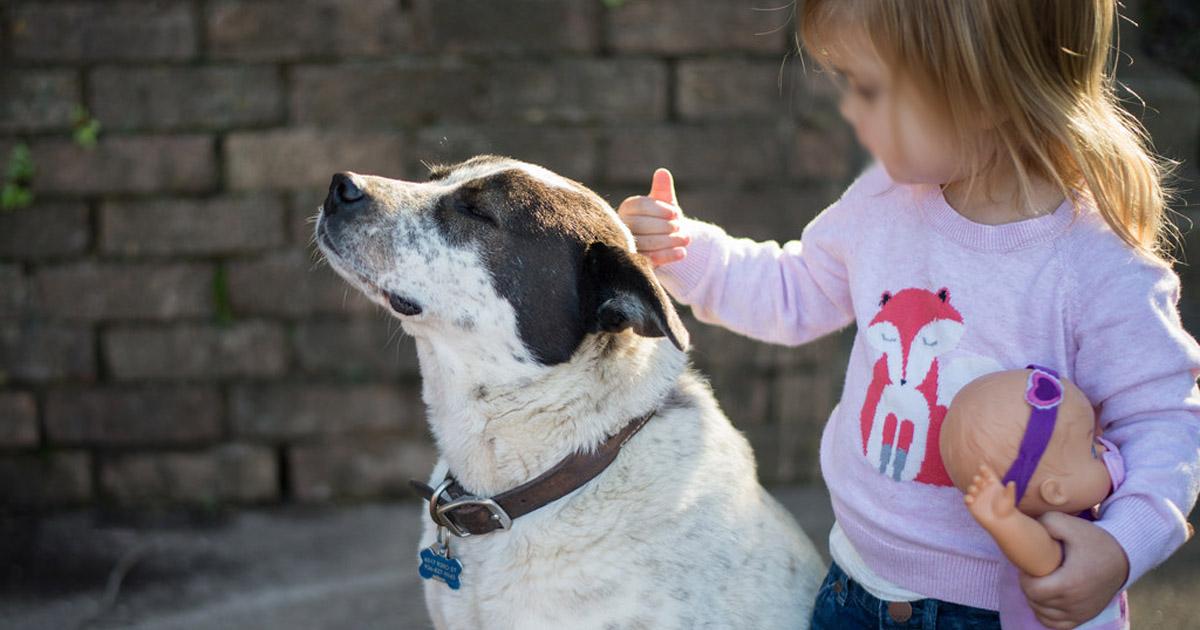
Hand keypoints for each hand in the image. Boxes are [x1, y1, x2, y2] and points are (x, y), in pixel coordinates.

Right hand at [616, 168, 690, 266]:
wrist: (666, 242)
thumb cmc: (663, 218)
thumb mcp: (665, 202)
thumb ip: (663, 189)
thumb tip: (662, 172)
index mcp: (627, 208)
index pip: (639, 206)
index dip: (658, 209)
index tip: (675, 213)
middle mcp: (622, 225)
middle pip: (640, 225)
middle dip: (664, 226)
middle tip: (680, 227)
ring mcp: (626, 245)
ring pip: (645, 243)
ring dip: (668, 241)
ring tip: (686, 240)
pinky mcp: (635, 262)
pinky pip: (649, 260)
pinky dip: (667, 256)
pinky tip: (682, 253)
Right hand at [963, 462, 1017, 527]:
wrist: (1002, 521)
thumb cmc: (1006, 508)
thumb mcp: (1009, 499)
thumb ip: (1010, 491)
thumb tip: (1012, 482)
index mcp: (992, 483)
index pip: (987, 474)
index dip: (984, 471)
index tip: (983, 468)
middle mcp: (983, 488)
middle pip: (978, 480)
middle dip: (977, 479)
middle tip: (979, 480)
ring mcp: (977, 495)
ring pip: (971, 488)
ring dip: (972, 488)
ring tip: (975, 490)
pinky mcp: (971, 504)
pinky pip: (967, 499)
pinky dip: (967, 498)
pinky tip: (971, 499)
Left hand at [1018, 511, 1128, 628]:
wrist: (1122, 559)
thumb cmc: (1095, 542)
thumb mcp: (1072, 525)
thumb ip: (1048, 522)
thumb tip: (1029, 527)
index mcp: (1070, 582)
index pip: (1033, 590)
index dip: (1025, 577)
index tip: (1030, 566)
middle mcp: (1075, 602)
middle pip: (1035, 601)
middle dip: (1029, 586)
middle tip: (1034, 571)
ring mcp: (1080, 613)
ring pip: (1043, 614)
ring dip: (1036, 600)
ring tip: (1041, 582)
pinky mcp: (1083, 617)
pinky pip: (1056, 625)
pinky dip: (1046, 614)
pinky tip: (1047, 599)